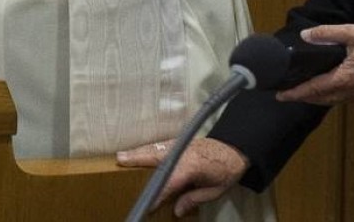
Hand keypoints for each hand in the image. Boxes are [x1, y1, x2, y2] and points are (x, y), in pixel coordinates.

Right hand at [116, 137, 248, 215]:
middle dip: (137, 159)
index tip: (148, 203)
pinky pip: (158, 146)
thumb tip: (177, 211)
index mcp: (191, 167)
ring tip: (121, 156)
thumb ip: (194, 199)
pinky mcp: (178, 142)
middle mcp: (181, 153)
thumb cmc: (226, 171)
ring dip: (137, 152)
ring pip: (154, 149)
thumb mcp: (215, 190)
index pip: (169, 181)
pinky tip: (137, 152)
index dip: (157, 194)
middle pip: (155, 157)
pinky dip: (146, 148)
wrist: (234, 149)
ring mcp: (179, 145)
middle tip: (120, 160)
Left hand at [277, 24, 353, 104]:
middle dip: (303, 98)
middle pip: (322, 99)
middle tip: (287, 95)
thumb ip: (328, 33)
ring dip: (317, 98)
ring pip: (334, 100)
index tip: (280, 96)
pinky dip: (331, 96)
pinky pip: (346, 98)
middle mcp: (353, 89)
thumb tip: (305, 36)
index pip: (314, 89)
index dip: (296, 93)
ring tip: (303, 93)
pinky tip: (329, 88)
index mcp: (345, 77)